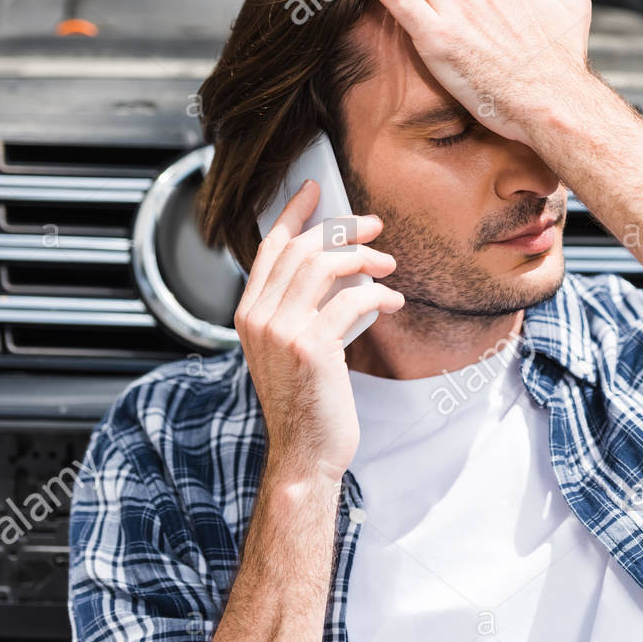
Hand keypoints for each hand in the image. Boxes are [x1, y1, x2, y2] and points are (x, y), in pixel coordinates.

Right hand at [235, 180, 403, 485]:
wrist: (304, 453)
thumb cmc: (306, 402)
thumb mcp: (291, 347)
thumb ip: (300, 308)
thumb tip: (337, 266)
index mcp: (249, 313)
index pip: (269, 248)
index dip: (293, 213)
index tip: (313, 188)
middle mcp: (257, 317)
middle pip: (302, 248)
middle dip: (343, 228)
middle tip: (375, 225)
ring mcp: (281, 331)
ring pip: (324, 265)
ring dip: (364, 257)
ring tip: (390, 264)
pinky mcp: (311, 346)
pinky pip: (351, 300)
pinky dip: (379, 294)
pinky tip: (394, 301)